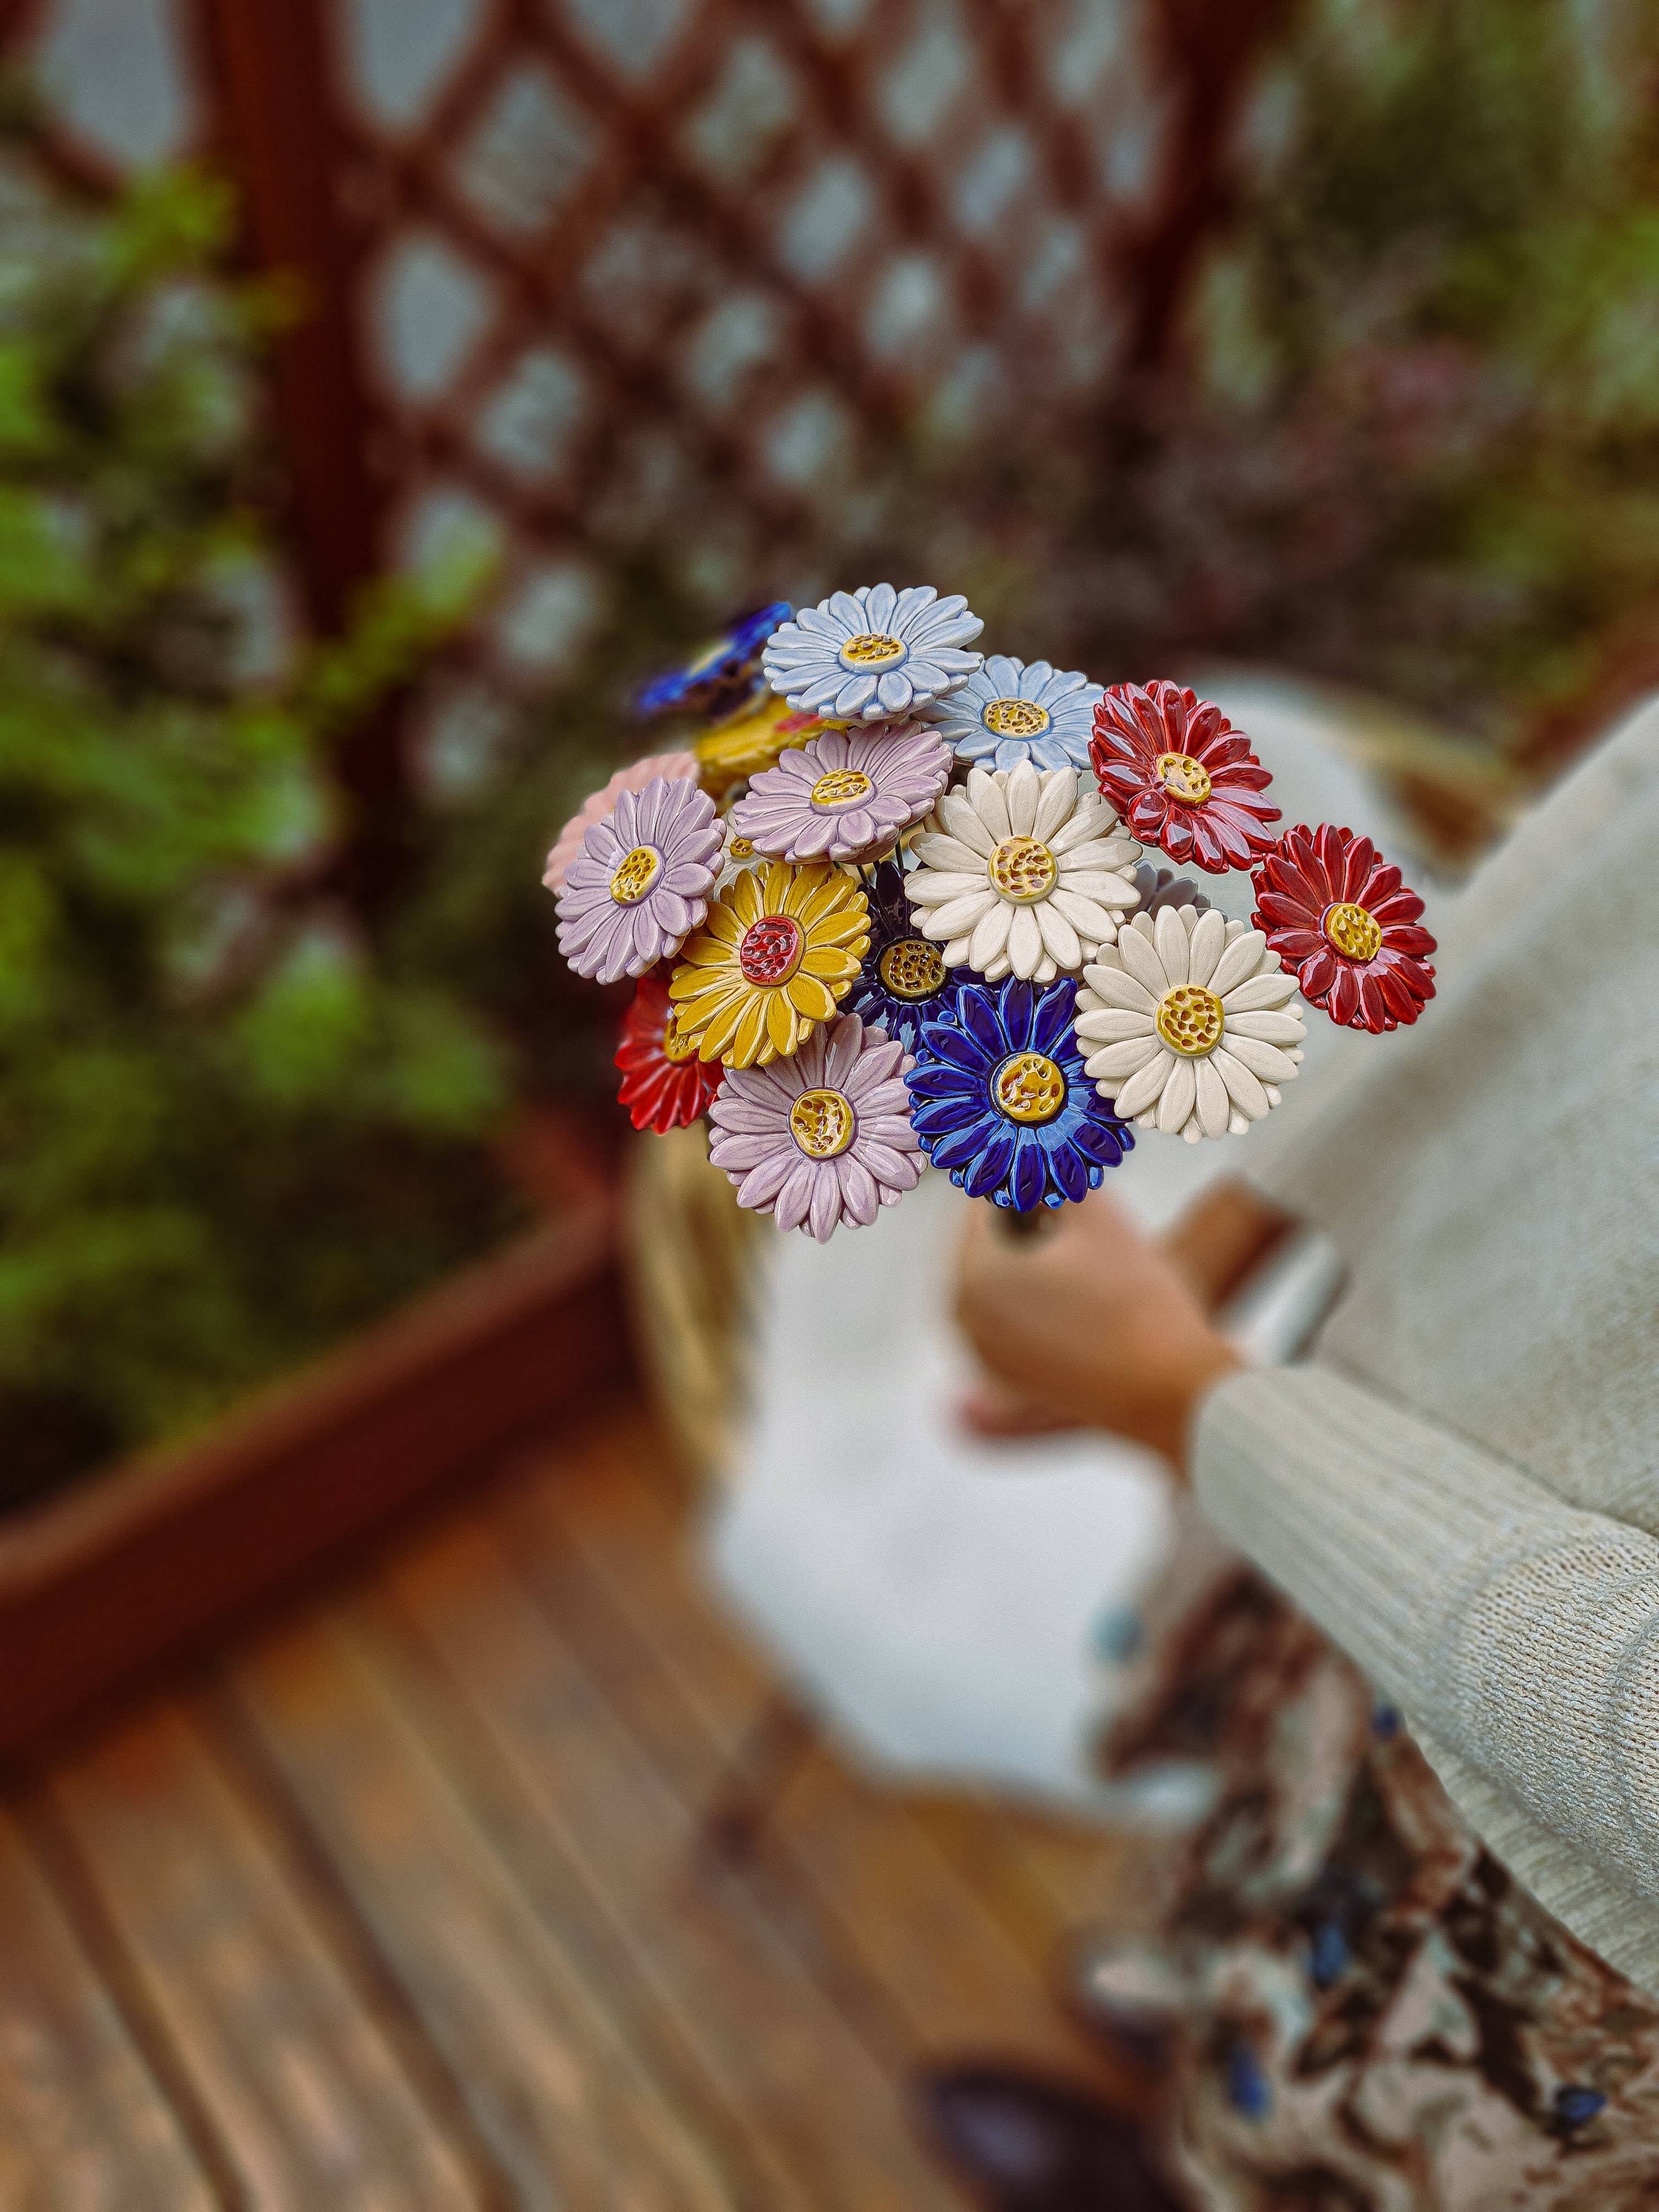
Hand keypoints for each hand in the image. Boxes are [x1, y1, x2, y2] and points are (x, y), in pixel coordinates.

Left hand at [953, 1187, 1248, 1471]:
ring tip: (1088, 1253)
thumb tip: (1025, 1135)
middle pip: (990, 1236)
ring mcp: (982, 1350)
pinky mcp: (1008, 1375)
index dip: (1026, 1173)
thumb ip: (1051, 1164)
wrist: (1172, 1392)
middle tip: (1078, 1206)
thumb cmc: (1137, 1299)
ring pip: (1002, 1273)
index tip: (1058, 1164)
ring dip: (1036, 1252)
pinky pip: (1012, 1312)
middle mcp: (961, 1314)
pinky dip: (1039, 1292)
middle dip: (1029, 1214)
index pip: (985, 1197)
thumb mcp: (1096, 1212)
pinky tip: (1085, 1293)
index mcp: (971, 1271)